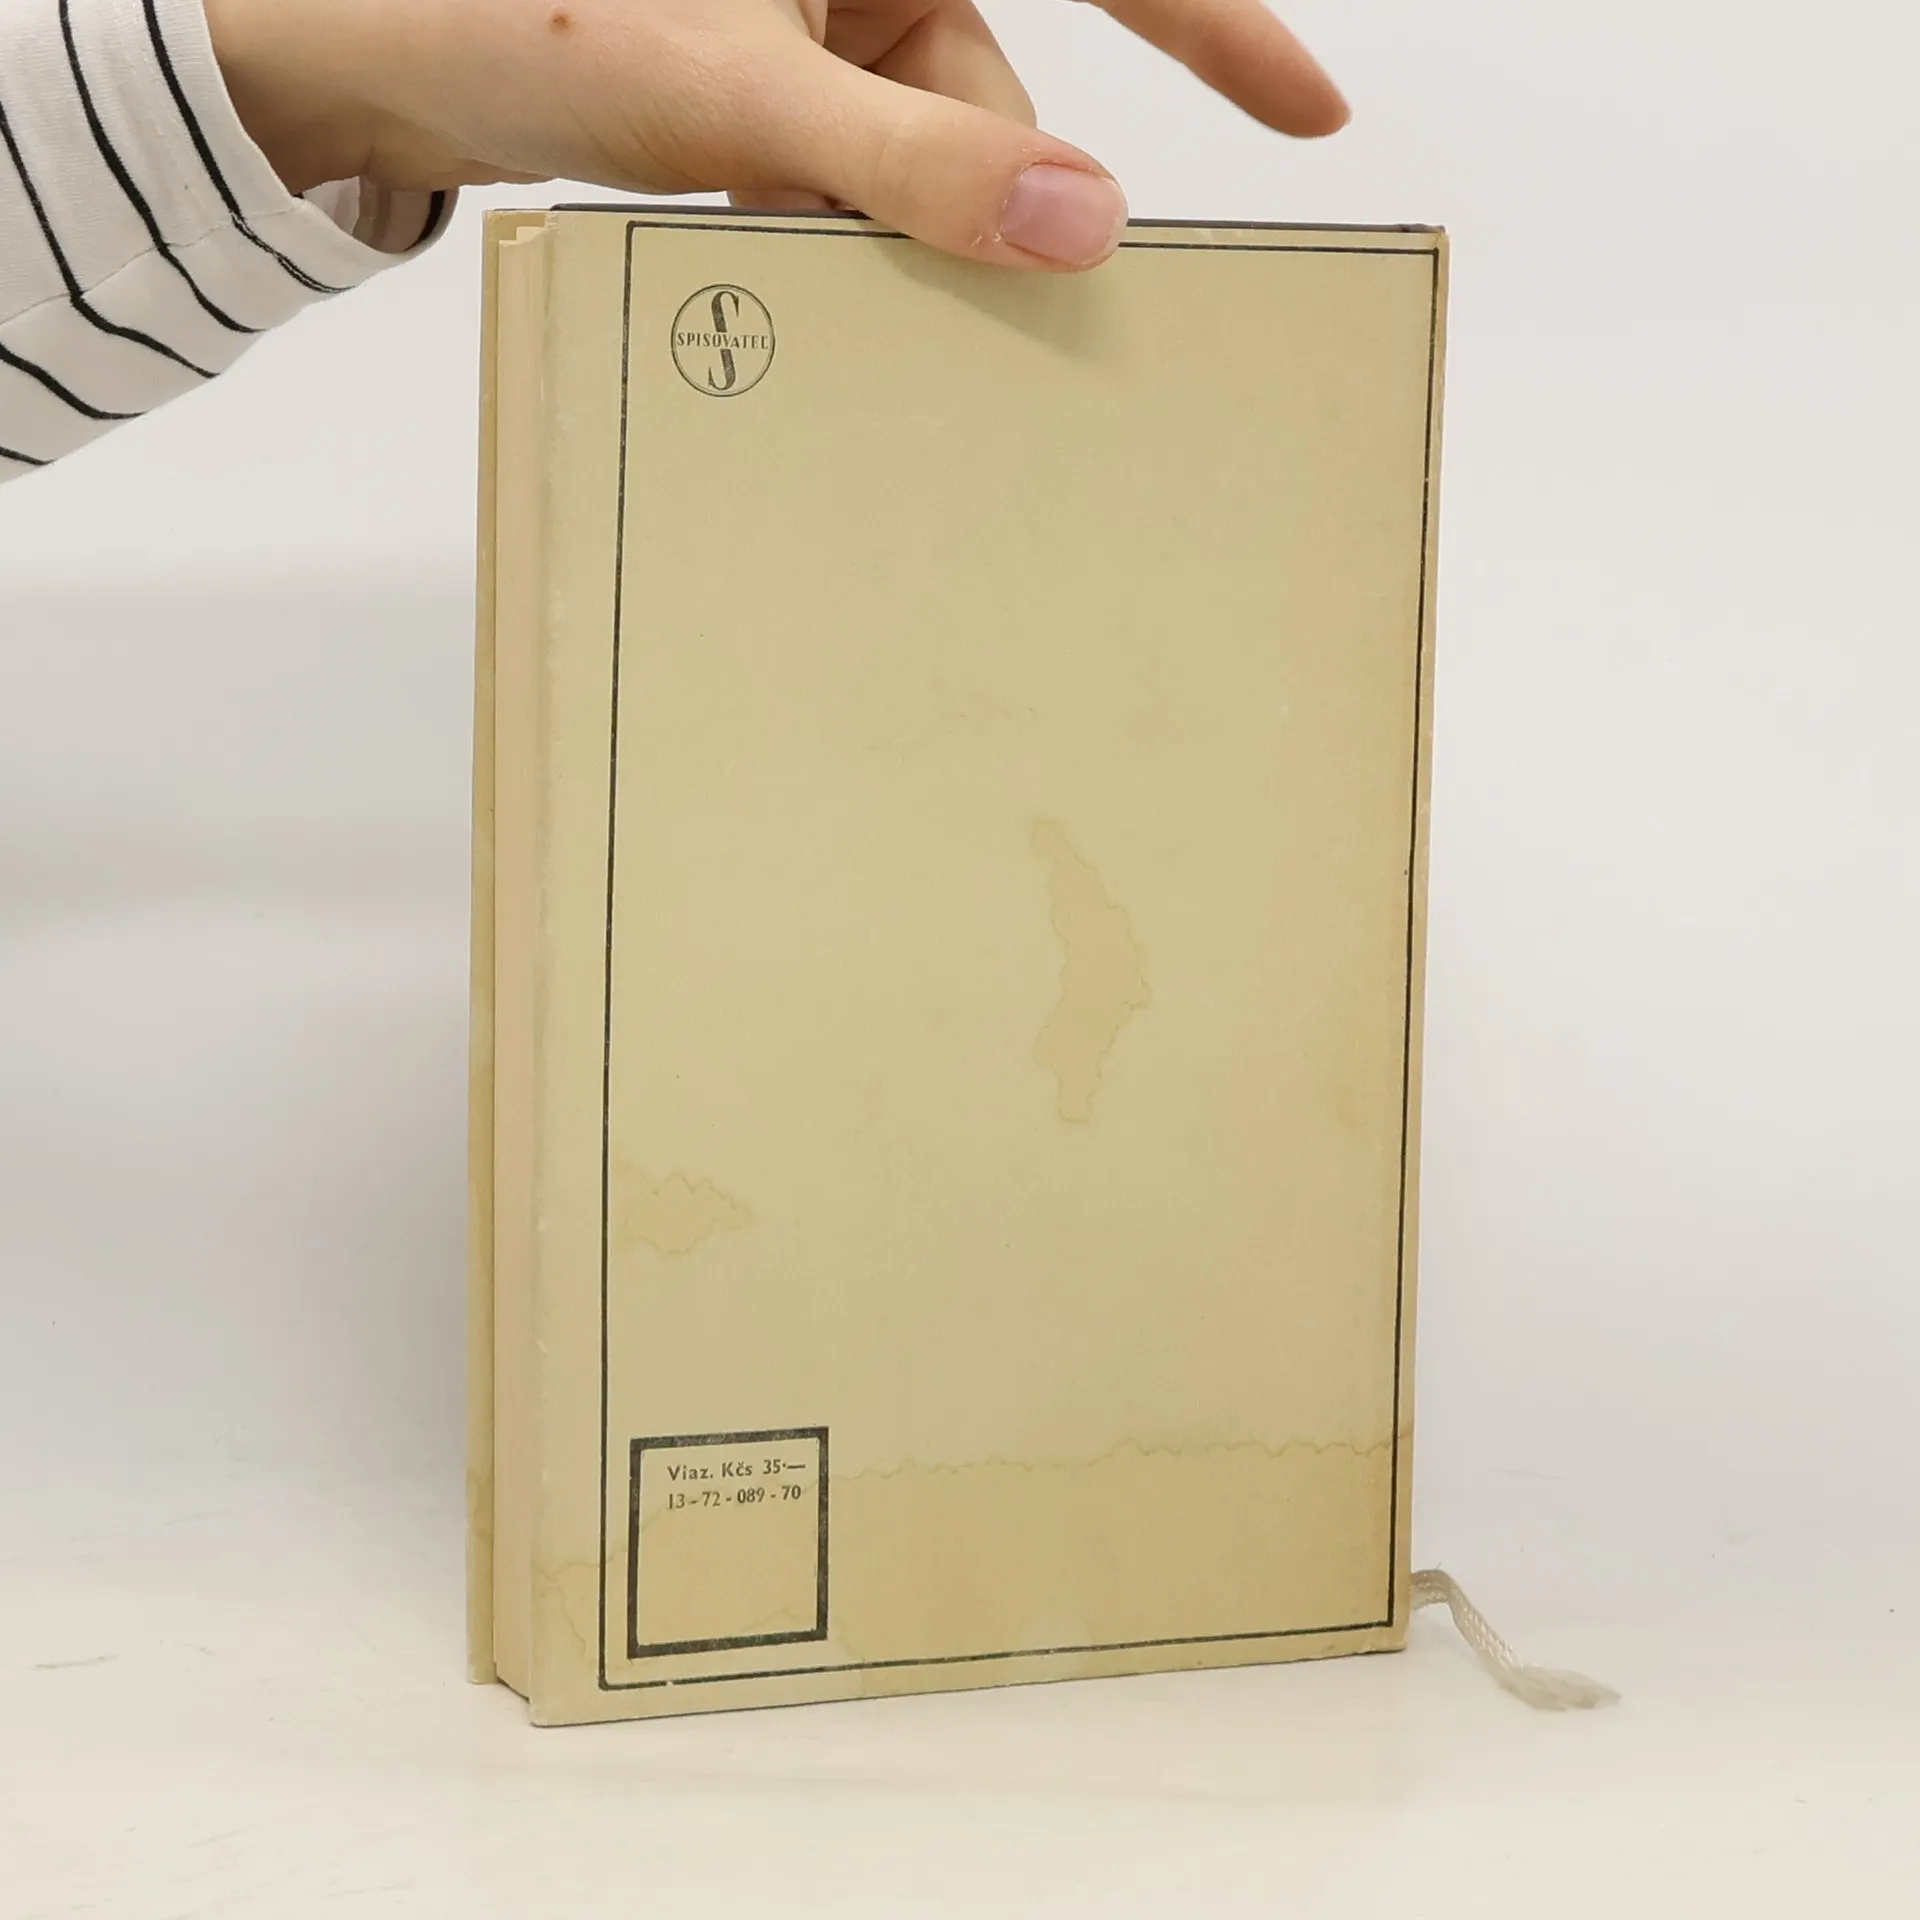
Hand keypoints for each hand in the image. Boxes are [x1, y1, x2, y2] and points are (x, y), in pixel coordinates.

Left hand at [205, 0, 1347, 270]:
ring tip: (791, 270)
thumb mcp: (734, 92)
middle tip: (1006, 322)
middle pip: (997, 87)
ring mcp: (814, 18)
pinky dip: (832, 236)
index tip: (1311, 116)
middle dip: (984, 202)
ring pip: (920, 153)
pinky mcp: (766, 80)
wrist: (364, 48)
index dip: (1221, 24)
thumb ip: (914, 158)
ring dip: (885, 240)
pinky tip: (770, 266)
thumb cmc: (519, 10)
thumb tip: (1086, 218)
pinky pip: (852, 173)